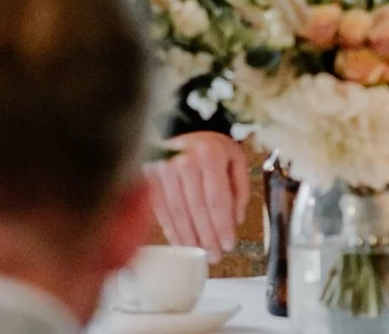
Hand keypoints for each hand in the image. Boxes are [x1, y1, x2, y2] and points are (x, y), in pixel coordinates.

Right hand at [147, 131, 249, 261]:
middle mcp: (184, 162)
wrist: (181, 132)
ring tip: (200, 254)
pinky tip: (180, 242)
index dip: (222, 225)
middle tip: (215, 256)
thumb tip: (236, 220)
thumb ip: (240, 187)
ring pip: (178, 214)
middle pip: (197, 209)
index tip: (228, 244)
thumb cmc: (211, 147)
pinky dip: (171, 230)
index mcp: (210, 154)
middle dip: (207, 237)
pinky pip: (161, 211)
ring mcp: (163, 171)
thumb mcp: (235, 158)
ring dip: (189, 238)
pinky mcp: (148, 180)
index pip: (217, 198)